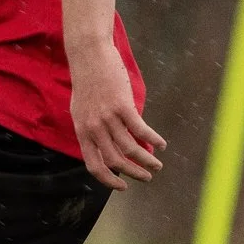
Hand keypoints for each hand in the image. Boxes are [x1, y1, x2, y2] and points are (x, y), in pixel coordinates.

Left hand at [67, 40, 164, 189]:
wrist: (89, 57)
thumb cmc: (87, 82)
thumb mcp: (82, 110)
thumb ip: (93, 129)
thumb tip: (109, 144)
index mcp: (82, 131)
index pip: (93, 164)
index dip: (108, 180)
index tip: (123, 186)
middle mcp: (93, 128)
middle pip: (115, 161)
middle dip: (133, 173)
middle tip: (147, 177)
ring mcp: (107, 117)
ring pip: (130, 148)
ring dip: (146, 160)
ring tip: (157, 164)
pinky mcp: (122, 106)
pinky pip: (140, 129)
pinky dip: (153, 139)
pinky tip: (162, 144)